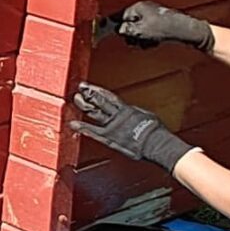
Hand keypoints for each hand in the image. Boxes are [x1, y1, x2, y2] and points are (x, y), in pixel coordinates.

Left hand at [67, 82, 193, 172]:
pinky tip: (73, 125)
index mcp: (127, 110)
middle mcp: (117, 116)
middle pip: (100, 102)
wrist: (157, 143)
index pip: (109, 98)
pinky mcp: (110, 138)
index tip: (88, 87)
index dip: (98, 91)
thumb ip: (136, 114)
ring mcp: (112, 127)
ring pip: (96, 113)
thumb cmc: (155, 132)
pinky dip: (83, 128)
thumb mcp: (147, 117)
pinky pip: (94, 132)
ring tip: (76, 99)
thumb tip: (133, 113)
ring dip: (85, 106)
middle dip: (89, 94)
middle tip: (80, 88)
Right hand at [114, 0, 213, 51]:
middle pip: (128, 24)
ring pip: (138, 30)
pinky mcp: (159, 23)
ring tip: (149, 41)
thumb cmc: (166, 28)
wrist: (186, 31)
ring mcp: (152, 15)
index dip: (113, 27)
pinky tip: (156, 41)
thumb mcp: (140, 31)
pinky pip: (148, 32)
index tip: (108, 35)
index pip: (118, 16)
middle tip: (138, 40)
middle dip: (131, 35)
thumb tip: (118, 29)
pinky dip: (150, 39)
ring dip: (141, 39)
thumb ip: (126, 29)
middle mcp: (144, 8)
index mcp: (137, 7)